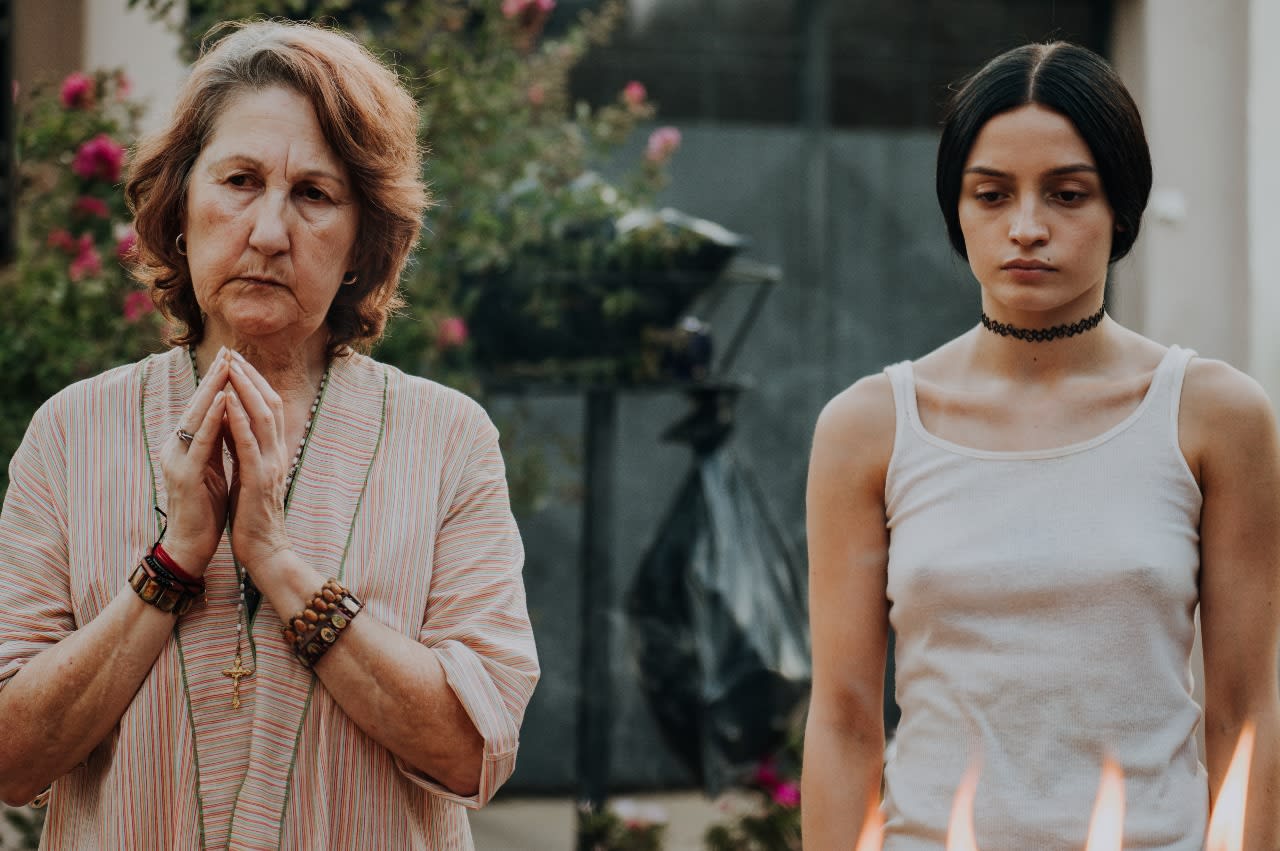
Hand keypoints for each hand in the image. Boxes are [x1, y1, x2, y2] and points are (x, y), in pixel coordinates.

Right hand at [157, 347, 232, 576]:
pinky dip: (213, 419)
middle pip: (198, 405)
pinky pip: (202, 441)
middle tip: (229, 350)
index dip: (218, 382)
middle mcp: (177, 447)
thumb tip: (230, 417)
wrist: (191, 545)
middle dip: (215, 377)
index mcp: (186, 446)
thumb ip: (217, 443)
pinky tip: (223, 400)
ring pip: (197, 416)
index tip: (234, 358)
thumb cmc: (206, 508)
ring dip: (213, 389)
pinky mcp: (185, 474)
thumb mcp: (214, 468)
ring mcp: (178, 459)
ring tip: (227, 365)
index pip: (203, 408)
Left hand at [223, 354, 294, 568]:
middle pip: (268, 404)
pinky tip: (229, 402)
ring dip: (245, 390)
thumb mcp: (248, 474)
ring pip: (262, 417)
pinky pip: (249, 443)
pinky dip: (239, 420)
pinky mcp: (259, 479)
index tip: (237, 361)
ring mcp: (270, 465)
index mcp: (273, 452)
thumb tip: (231, 422)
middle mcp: (276, 453)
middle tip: (233, 353)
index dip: (254, 382)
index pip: (267, 408)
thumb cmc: (252, 516)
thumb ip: (243, 449)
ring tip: (231, 367)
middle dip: (249, 377)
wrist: (264, 550)